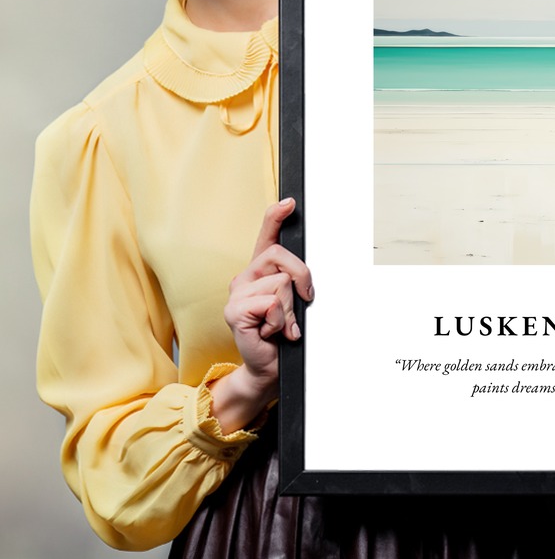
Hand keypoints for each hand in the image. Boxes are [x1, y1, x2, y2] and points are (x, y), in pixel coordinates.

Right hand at [209, 198, 313, 432]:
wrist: (269, 367)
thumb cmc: (282, 335)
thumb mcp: (294, 303)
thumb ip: (295, 282)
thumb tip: (305, 275)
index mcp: (260, 272)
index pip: (266, 236)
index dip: (276, 216)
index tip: (290, 202)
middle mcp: (245, 277)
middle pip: (281, 256)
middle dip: (302, 278)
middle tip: (303, 302)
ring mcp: (237, 293)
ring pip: (281, 283)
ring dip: (290, 309)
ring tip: (281, 325)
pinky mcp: (234, 311)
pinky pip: (271, 303)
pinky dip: (280, 321)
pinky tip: (271, 332)